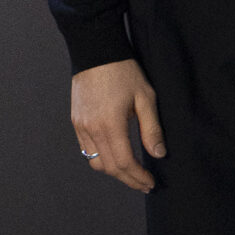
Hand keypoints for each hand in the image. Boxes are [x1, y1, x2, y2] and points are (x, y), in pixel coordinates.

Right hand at [70, 57, 165, 192]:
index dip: (138, 177)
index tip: (150, 183)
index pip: (125, 162)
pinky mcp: (76, 122)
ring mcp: (80, 126)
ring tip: (131, 173)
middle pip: (109, 168)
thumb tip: (158, 154)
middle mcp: (92, 129)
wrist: (95, 51)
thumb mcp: (145, 97)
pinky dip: (101, 159)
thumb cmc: (123, 71)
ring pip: (95, 162)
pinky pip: (87, 150)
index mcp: (110, 124)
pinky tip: (115, 157)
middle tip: (144, 184)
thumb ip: (152, 129)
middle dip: (128, 179)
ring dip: (114, 171)